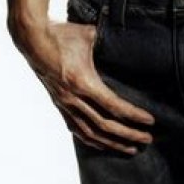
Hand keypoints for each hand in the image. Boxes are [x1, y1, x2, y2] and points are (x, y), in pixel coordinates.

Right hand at [15, 19, 154, 153]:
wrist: (33, 40)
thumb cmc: (62, 34)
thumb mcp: (88, 35)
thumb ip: (107, 42)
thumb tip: (124, 41)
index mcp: (82, 81)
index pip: (113, 106)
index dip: (133, 116)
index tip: (150, 121)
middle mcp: (73, 98)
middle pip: (105, 125)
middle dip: (129, 135)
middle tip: (148, 140)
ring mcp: (65, 104)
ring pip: (91, 133)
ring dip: (112, 143)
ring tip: (131, 148)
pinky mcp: (59, 105)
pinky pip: (77, 129)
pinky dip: (93, 140)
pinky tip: (104, 144)